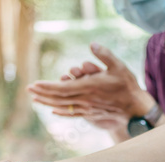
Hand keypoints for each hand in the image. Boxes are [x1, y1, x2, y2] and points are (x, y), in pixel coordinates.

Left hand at [28, 43, 155, 124]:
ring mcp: (86, 109)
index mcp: (89, 88)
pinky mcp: (90, 115)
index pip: (62, 88)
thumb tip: (92, 44)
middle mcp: (85, 100)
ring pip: (62, 107)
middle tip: (29, 90)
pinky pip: (71, 114)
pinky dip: (60, 112)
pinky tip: (53, 111)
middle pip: (58, 98)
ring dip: (47, 103)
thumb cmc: (127, 86)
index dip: (47, 87)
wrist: (135, 109)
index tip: (35, 84)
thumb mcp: (118, 66)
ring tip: (35, 99)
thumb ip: (104, 55)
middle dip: (42, 94)